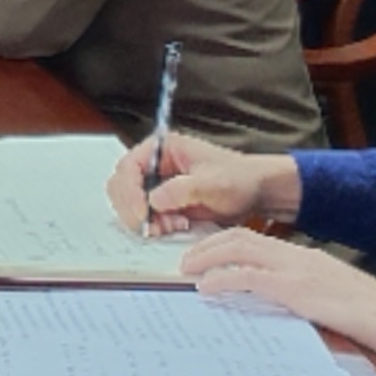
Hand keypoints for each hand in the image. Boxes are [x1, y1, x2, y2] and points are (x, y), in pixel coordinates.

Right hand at [106, 132, 298, 236]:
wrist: (254, 192)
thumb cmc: (238, 178)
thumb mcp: (214, 182)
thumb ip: (183, 189)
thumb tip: (155, 199)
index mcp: (162, 148)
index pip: (128, 167)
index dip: (129, 192)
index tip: (143, 213)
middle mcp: (154, 164)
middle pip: (121, 186)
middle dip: (134, 209)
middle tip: (155, 226)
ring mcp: (156, 183)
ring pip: (128, 203)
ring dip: (143, 220)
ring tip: (171, 226)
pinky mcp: (161, 201)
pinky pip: (143, 215)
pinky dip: (152, 225)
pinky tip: (174, 227)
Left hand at [178, 235, 375, 360]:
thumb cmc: (367, 317)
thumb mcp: (328, 301)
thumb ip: (299, 299)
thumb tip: (271, 310)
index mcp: (305, 258)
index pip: (257, 239)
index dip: (226, 243)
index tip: (206, 255)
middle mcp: (297, 256)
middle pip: (241, 237)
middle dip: (209, 245)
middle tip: (186, 260)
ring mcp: (296, 269)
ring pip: (240, 249)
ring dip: (208, 257)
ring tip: (188, 270)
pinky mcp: (295, 288)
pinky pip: (248, 277)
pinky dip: (222, 279)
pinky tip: (207, 288)